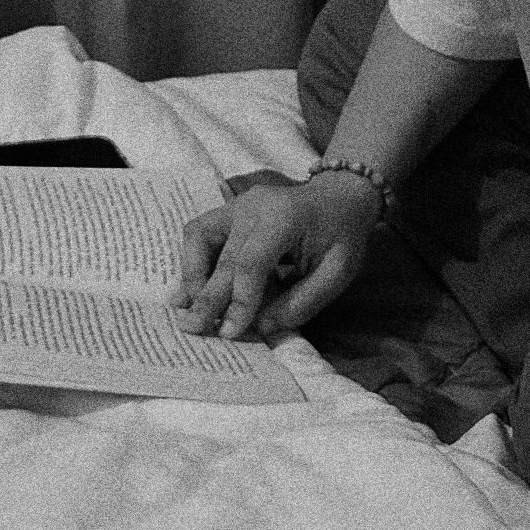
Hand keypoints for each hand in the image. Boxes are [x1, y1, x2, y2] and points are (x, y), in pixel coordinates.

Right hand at [173, 172, 380, 338]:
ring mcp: (238, 204)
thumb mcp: (337, 272)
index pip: (252, 262)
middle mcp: (254, 206)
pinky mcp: (229, 209)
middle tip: (192, 330)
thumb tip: (261, 327)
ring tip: (187, 309)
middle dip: (207, 297)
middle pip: (223, 256)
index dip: (239, 300)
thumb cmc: (342, 235)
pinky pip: (200, 233)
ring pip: (199, 237)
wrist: (340, 197)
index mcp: (285, 218)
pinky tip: (192, 289)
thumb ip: (302, 301)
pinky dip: (193, 261)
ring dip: (191, 275)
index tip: (230, 333)